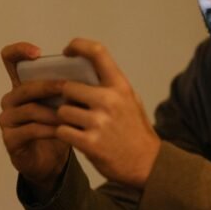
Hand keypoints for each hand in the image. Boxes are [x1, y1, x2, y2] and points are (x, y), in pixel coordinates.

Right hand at [0, 42, 70, 198]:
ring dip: (53, 111)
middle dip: (49, 86)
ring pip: (29, 109)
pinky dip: (49, 130)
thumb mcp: (64, 103)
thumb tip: (88, 68)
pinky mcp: (10, 139)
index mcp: (22, 85)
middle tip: (68, 87)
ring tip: (72, 114)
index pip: (10, 59)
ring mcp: (7, 120)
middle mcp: (10, 100)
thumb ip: (68, 85)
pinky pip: (30, 130)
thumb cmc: (58, 127)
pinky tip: (63, 131)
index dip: (19, 51)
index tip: (38, 53)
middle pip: (25, 87)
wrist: (52, 162)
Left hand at [55, 38, 159, 188]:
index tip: (67, 50)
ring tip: (78, 125)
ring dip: (65, 118)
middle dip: (66, 97)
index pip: (97, 53)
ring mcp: (99, 122)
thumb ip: (110, 86)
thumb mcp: (130, 100)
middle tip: (74, 106)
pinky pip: (62, 130)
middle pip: (68, 87)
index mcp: (120, 86)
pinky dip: (65, 134)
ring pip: (62, 110)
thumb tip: (82, 70)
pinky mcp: (90, 143)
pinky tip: (76, 137)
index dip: (78, 46)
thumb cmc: (135, 131)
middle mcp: (109, 100)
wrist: (147, 164)